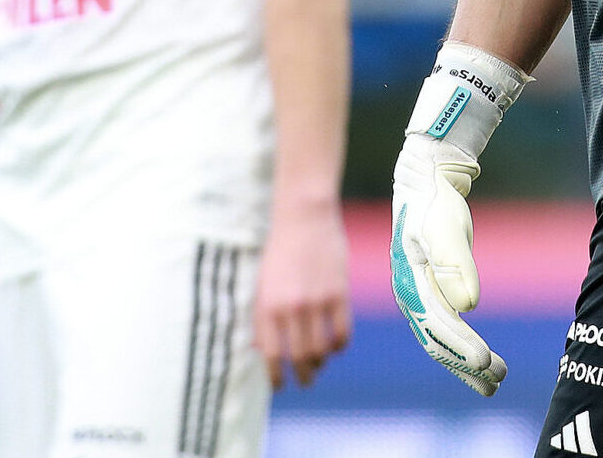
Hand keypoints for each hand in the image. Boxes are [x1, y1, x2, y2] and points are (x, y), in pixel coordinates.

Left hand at [255, 199, 352, 388]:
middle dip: (303, 375)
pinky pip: (342, 331)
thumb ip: (262, 317)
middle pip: (299, 356)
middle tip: (306, 382)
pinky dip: (340, 345)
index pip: (272, 354)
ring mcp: (316, 300)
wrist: (303, 216)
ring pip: (321, 348)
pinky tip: (336, 346)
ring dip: (321, 362)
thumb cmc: (279, 250)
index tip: (279, 385)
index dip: (276, 376)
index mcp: (267, 305)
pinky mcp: (339, 293)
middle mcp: (290, 307)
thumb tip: (261, 350)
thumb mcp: (262, 284)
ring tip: (320, 365)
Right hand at [390, 132, 504, 394]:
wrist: (423, 183)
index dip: (462, 346)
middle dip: (467, 364)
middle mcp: (411, 296)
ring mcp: (419, 297)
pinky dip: (462, 349)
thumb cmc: (435, 203)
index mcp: (411, 282)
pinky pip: (445, 330)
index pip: (439, 324)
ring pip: (442, 342)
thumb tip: (468, 306)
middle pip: (439, 341)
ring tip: (496, 381)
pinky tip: (480, 362)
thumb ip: (455, 264)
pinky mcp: (431, 293)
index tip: (486, 362)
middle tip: (498, 380)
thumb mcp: (445, 226)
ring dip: (466, 364)